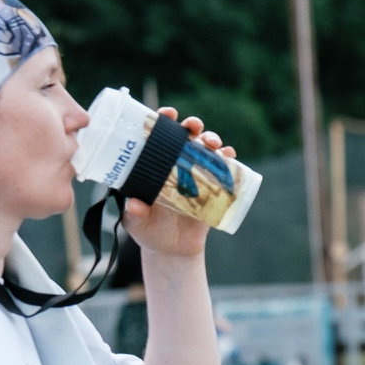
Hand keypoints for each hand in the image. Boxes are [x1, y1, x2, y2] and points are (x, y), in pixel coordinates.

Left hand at [121, 111, 232, 261]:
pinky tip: (229, 155)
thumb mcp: (137, 224)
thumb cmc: (149, 232)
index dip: (163, 121)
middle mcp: (175, 164)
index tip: (168, 114)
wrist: (173, 250)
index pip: (157, 137)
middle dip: (192, 126)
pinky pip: (224, 168)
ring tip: (212, 143)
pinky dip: (228, 158)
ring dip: (211, 139)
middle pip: (185, 137)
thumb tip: (135, 204)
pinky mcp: (213, 187)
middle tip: (193, 127)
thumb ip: (135, 214)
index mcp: (153, 166)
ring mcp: (196, 174)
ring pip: (206, 148)